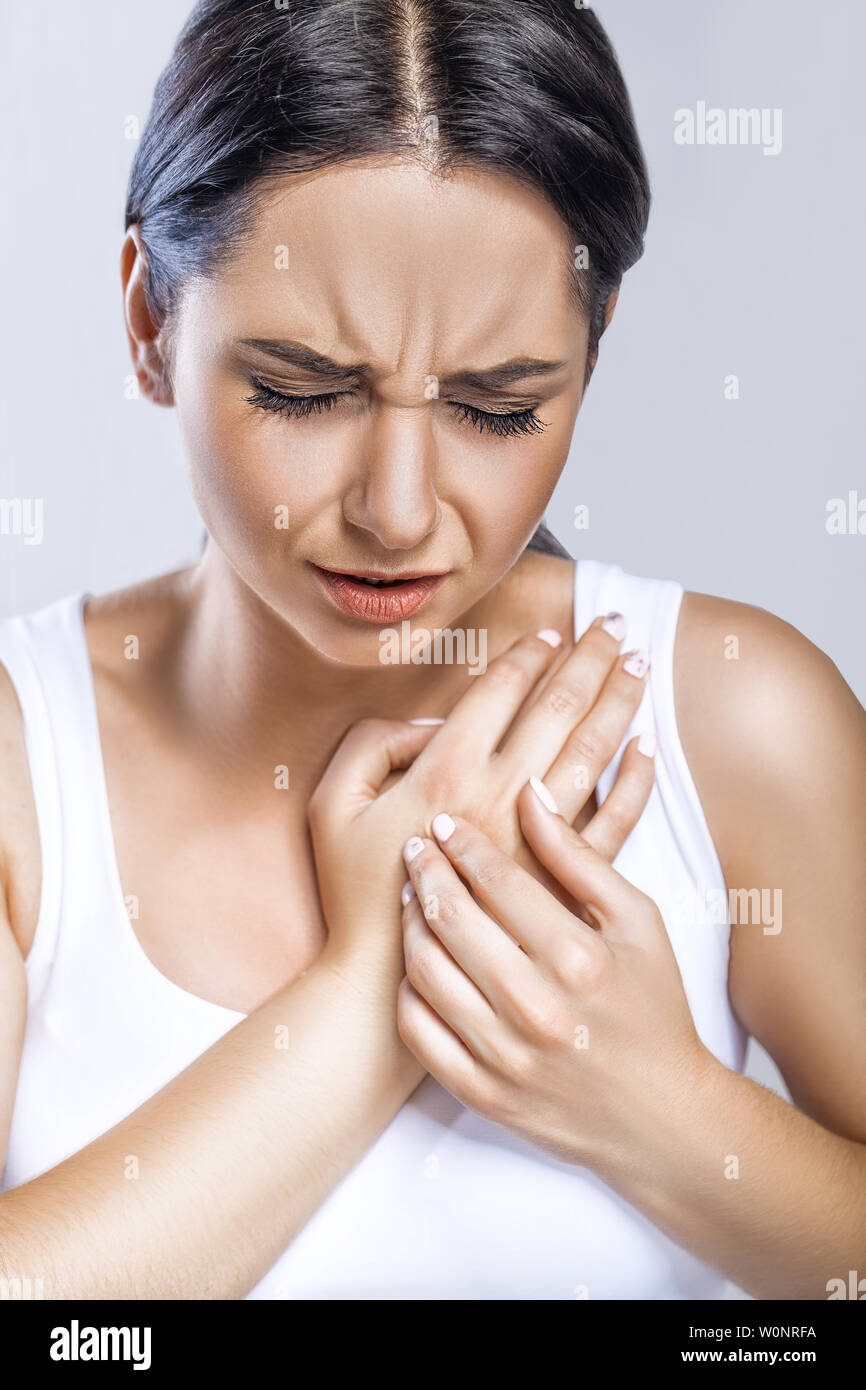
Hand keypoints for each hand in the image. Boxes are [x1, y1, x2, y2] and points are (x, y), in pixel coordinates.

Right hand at [309, 616, 654, 961]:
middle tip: (617, 622)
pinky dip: (635, 782)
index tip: (551, 632)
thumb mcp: (330, 807)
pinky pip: (612, 821)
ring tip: (641, 662)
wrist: (389, 984)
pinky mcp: (560, 882)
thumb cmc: (354, 894)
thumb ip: (369, 746)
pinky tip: (646, 748)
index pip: (501, 694)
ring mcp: (536, 841)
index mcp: (445, 773)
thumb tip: (431, 724)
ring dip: (619, 701)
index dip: (528, 656)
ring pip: (592, 752)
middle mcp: (499, 797)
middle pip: (559, 709)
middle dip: (591, 659)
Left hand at [396, 783, 712, 1175]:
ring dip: (409, 924)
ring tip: (412, 897)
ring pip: (425, 970)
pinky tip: (416, 963)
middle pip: (450, 918)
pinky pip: (418, 1032)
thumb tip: (531, 792)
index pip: (495, 880)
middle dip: (424, 871)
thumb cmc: (653, 1007)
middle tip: (413, 848)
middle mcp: (535, 1006)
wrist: (661, 1115)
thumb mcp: (637, 919)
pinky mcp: (481, 1093)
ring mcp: (503, 1055)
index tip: (442, 823)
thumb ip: (579, 856)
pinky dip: (407, 990)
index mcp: (577, 956)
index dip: (461, 842)